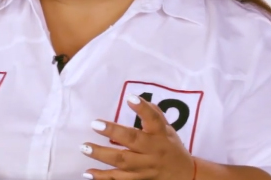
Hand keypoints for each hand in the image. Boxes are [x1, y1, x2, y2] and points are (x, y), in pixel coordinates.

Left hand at [81, 94, 195, 179]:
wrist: (185, 176)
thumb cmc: (171, 147)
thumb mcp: (168, 130)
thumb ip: (154, 114)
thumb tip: (135, 98)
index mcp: (161, 135)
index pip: (154, 119)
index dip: (143, 109)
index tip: (130, 99)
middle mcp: (153, 151)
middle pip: (133, 141)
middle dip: (113, 133)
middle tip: (95, 124)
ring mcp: (145, 168)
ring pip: (123, 162)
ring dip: (102, 155)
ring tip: (85, 147)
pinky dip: (103, 177)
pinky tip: (88, 173)